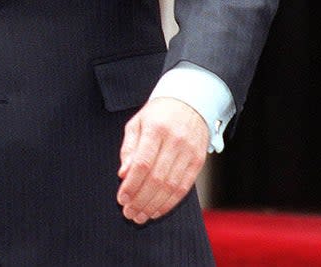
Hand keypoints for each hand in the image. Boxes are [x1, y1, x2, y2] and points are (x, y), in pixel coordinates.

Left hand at [116, 97, 208, 223]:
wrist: (190, 102)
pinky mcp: (198, 161)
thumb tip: (123, 174)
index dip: (132, 185)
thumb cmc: (158, 114)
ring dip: (155, 206)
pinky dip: (170, 203)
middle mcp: (175, 141)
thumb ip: (129, 149)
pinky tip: (158, 210)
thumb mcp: (137, 124)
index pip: (143, 163)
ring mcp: (189, 152)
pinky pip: (184, 187)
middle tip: (129, 214)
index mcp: (156, 129)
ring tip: (141, 216)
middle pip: (157, 179)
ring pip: (172, 187)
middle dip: (141, 200)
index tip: (121, 199)